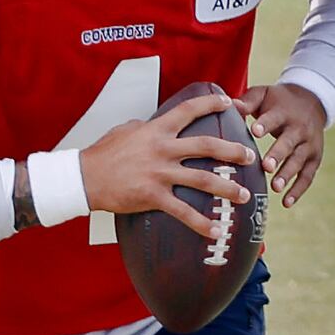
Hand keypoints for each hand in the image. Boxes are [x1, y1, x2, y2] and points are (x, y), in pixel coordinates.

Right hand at [77, 91, 255, 242]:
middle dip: (233, 151)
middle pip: (207, 146)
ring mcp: (160, 173)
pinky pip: (183, 211)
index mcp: (156, 130)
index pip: (189, 111)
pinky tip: (216, 231)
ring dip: (227, 188)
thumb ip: (146, 127)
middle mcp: (162, 149)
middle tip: (251, 156)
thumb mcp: (125, 130)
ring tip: (244, 196)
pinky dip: (201, 223)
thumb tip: (155, 124)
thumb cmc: (102, 154)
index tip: (229, 103)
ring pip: (203, 179)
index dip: (211, 104)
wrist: (83, 178)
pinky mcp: (153, 196)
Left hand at [237, 83, 326, 207]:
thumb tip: (228, 105)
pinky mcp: (315, 158)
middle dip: (278, 154)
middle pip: (288, 143)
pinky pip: (308, 176)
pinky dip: (298, 190)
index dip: (264, 125)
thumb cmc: (277, 101)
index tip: (254, 131)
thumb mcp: (264, 95)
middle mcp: (299, 129)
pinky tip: (286, 203)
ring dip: (287, 175)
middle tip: (266, 166)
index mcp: (284, 112)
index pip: (274, 118)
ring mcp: (309, 145)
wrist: (312, 101)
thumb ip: (247, 101)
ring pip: (298, 161)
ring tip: (275, 187)